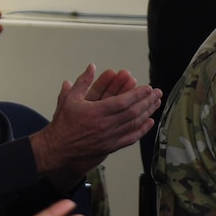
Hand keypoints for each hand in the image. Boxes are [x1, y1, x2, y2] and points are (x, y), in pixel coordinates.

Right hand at [30, 64, 162, 177]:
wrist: (58, 148)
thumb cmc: (63, 124)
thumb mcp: (69, 99)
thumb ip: (82, 82)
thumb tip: (91, 67)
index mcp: (96, 112)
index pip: (123, 102)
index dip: (138, 94)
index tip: (148, 87)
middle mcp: (105, 125)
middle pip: (133, 112)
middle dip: (147, 101)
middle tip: (157, 93)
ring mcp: (109, 137)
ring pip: (133, 124)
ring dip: (147, 113)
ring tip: (157, 103)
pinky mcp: (110, 146)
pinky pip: (130, 138)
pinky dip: (142, 130)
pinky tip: (149, 122)